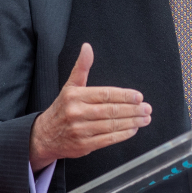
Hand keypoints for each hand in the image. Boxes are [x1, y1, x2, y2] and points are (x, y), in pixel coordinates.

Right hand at [28, 43, 150, 171]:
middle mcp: (76, 113)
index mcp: (74, 96)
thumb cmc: (63, 108)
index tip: (139, 97)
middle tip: (147, 108)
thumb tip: (87, 47)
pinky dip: (123, 135)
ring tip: (145, 118)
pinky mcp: (83, 145)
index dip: (124, 96)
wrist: (44, 136)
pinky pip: (108, 139)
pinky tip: (133, 129)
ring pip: (112, 125)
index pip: (105, 94)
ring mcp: (80, 130)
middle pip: (111, 110)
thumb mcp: (70, 86)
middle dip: (133, 110)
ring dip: (132, 122)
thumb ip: (82, 67)